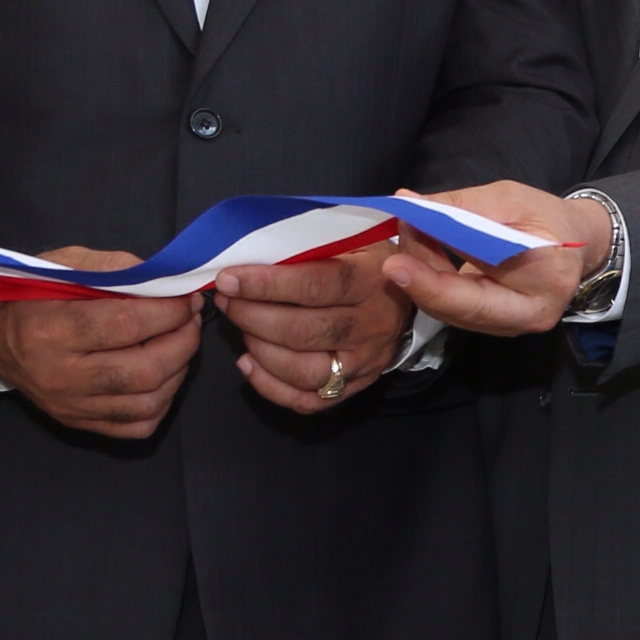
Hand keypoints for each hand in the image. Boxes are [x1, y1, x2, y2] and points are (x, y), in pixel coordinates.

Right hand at [0, 249, 202, 438]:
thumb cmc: (31, 295)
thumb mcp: (63, 265)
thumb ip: (115, 267)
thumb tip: (168, 279)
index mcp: (48, 331)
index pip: (127, 325)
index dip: (169, 311)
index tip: (185, 298)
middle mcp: (58, 375)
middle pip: (144, 370)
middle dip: (183, 342)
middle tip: (189, 320)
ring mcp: (69, 405)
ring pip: (147, 402)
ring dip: (179, 371)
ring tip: (179, 343)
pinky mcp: (78, 422)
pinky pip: (137, 426)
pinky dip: (162, 401)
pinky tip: (161, 374)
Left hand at [212, 248, 414, 413]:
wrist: (412, 292)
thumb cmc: (367, 261)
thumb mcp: (352, 239)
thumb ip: (310, 244)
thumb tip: (250, 249)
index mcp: (372, 280)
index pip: (316, 285)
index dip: (266, 285)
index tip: (229, 279)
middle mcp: (373, 325)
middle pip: (303, 332)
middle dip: (252, 317)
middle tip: (227, 301)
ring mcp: (366, 360)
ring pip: (304, 370)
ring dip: (260, 350)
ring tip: (241, 329)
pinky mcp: (357, 383)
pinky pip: (309, 400)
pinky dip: (270, 386)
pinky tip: (249, 362)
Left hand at [382, 183, 607, 336]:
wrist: (574, 242)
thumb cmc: (547, 217)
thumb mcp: (509, 198)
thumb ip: (460, 206)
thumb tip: (408, 204)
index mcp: (546, 280)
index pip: (480, 291)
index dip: (432, 282)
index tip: (394, 263)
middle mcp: (531, 314)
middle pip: (457, 308)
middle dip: (418, 274)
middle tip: (401, 230)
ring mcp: (511, 325)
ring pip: (448, 310)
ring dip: (420, 275)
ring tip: (410, 234)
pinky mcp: (493, 324)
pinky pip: (451, 308)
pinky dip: (428, 281)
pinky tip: (419, 253)